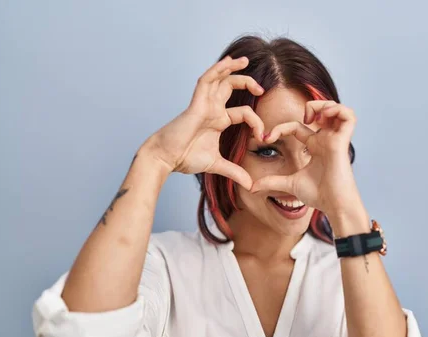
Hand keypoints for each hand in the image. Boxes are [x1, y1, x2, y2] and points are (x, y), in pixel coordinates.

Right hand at [142, 55, 264, 189]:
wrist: (165, 158)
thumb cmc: (185, 158)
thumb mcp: (217, 165)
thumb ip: (235, 172)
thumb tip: (250, 185)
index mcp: (218, 120)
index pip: (243, 112)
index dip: (256, 121)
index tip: (262, 137)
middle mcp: (212, 109)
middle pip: (230, 87)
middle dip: (247, 82)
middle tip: (262, 88)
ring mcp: (204, 104)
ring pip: (219, 79)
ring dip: (231, 68)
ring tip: (244, 60)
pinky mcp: (196, 104)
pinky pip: (206, 81)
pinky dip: (216, 70)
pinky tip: (226, 63)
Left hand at [250, 101, 362, 216]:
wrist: (333, 205)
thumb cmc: (318, 195)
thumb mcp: (289, 184)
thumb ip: (271, 182)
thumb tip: (251, 187)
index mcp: (314, 147)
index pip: (296, 126)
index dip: (280, 128)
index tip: (265, 138)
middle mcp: (325, 140)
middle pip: (321, 110)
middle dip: (310, 106)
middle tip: (300, 119)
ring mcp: (335, 139)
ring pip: (336, 108)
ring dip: (323, 105)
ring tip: (313, 116)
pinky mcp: (343, 141)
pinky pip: (348, 116)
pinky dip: (337, 110)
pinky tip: (323, 117)